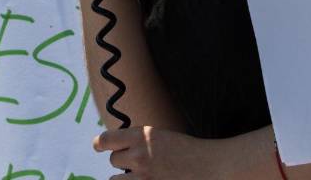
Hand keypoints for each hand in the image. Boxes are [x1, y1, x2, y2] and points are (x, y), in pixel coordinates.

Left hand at [94, 126, 225, 179]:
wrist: (210, 166)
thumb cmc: (189, 151)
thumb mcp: (161, 137)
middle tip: (141, 163)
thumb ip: (140, 141)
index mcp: (142, 135)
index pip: (106, 139)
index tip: (99, 146)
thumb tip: (119, 148)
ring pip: (116, 179)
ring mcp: (143, 175)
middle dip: (124, 162)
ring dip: (127, 178)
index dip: (100, 143)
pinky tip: (148, 179)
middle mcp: (138, 154)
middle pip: (113, 160)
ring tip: (144, 175)